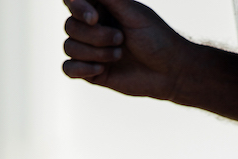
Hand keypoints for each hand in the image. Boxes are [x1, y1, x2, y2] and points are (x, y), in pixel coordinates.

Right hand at [63, 0, 188, 100]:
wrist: (169, 72)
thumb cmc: (156, 38)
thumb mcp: (133, 13)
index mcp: (100, 8)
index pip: (72, 2)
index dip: (78, 9)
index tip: (94, 19)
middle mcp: (92, 27)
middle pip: (70, 26)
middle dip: (95, 36)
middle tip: (121, 39)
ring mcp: (90, 50)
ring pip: (69, 47)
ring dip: (95, 52)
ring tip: (119, 55)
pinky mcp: (91, 72)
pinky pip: (68, 68)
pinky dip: (81, 68)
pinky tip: (101, 70)